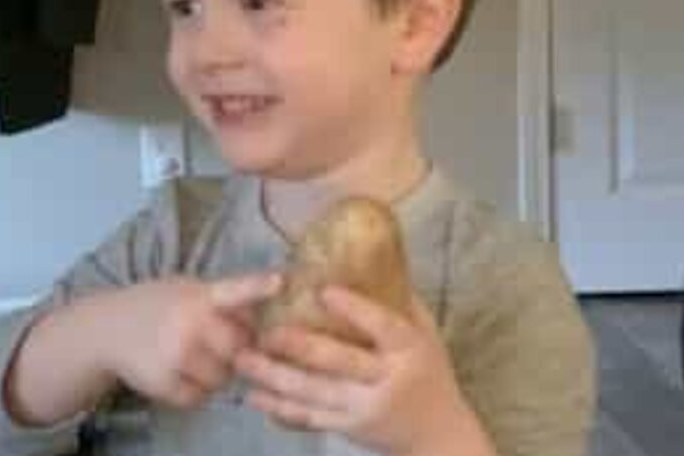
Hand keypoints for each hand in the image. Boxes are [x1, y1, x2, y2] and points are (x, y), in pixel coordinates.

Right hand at [104, 273, 280, 409]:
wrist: (108, 329)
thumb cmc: (159, 306)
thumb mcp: (187, 289)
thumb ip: (222, 300)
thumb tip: (261, 316)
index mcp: (199, 295)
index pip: (234, 290)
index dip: (257, 286)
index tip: (279, 282)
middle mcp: (188, 323)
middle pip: (239, 347)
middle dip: (237, 349)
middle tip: (220, 344)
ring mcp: (174, 355)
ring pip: (222, 378)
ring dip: (217, 373)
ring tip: (195, 357)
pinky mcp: (162, 382)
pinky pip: (198, 397)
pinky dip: (194, 390)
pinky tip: (178, 371)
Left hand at [234, 287, 492, 455]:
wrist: (439, 433)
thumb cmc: (430, 370)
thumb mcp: (426, 332)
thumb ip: (399, 298)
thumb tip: (373, 250)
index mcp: (410, 349)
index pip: (382, 325)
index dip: (354, 308)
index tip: (323, 290)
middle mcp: (388, 379)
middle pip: (339, 361)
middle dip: (299, 346)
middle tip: (265, 331)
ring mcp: (365, 408)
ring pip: (314, 392)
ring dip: (275, 377)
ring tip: (244, 359)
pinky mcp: (349, 429)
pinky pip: (309, 418)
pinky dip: (280, 408)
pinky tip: (255, 396)